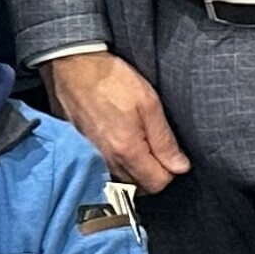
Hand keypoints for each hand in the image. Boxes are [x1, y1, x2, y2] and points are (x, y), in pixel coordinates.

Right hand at [42, 53, 190, 193]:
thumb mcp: (149, 104)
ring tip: (138, 141)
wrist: (75, 67)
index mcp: (127, 151)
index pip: (158, 184)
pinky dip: (118, 162)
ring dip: (135, 168)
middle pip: (140, 186)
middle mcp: (108, 161)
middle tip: (156, 145)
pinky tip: (120, 141)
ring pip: (123, 179)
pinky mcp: (83, 151)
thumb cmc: (112, 80)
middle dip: (153, 172)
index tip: (172, 153)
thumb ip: (164, 140)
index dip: (171, 170)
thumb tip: (180, 167)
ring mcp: (93, 158)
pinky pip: (107, 169)